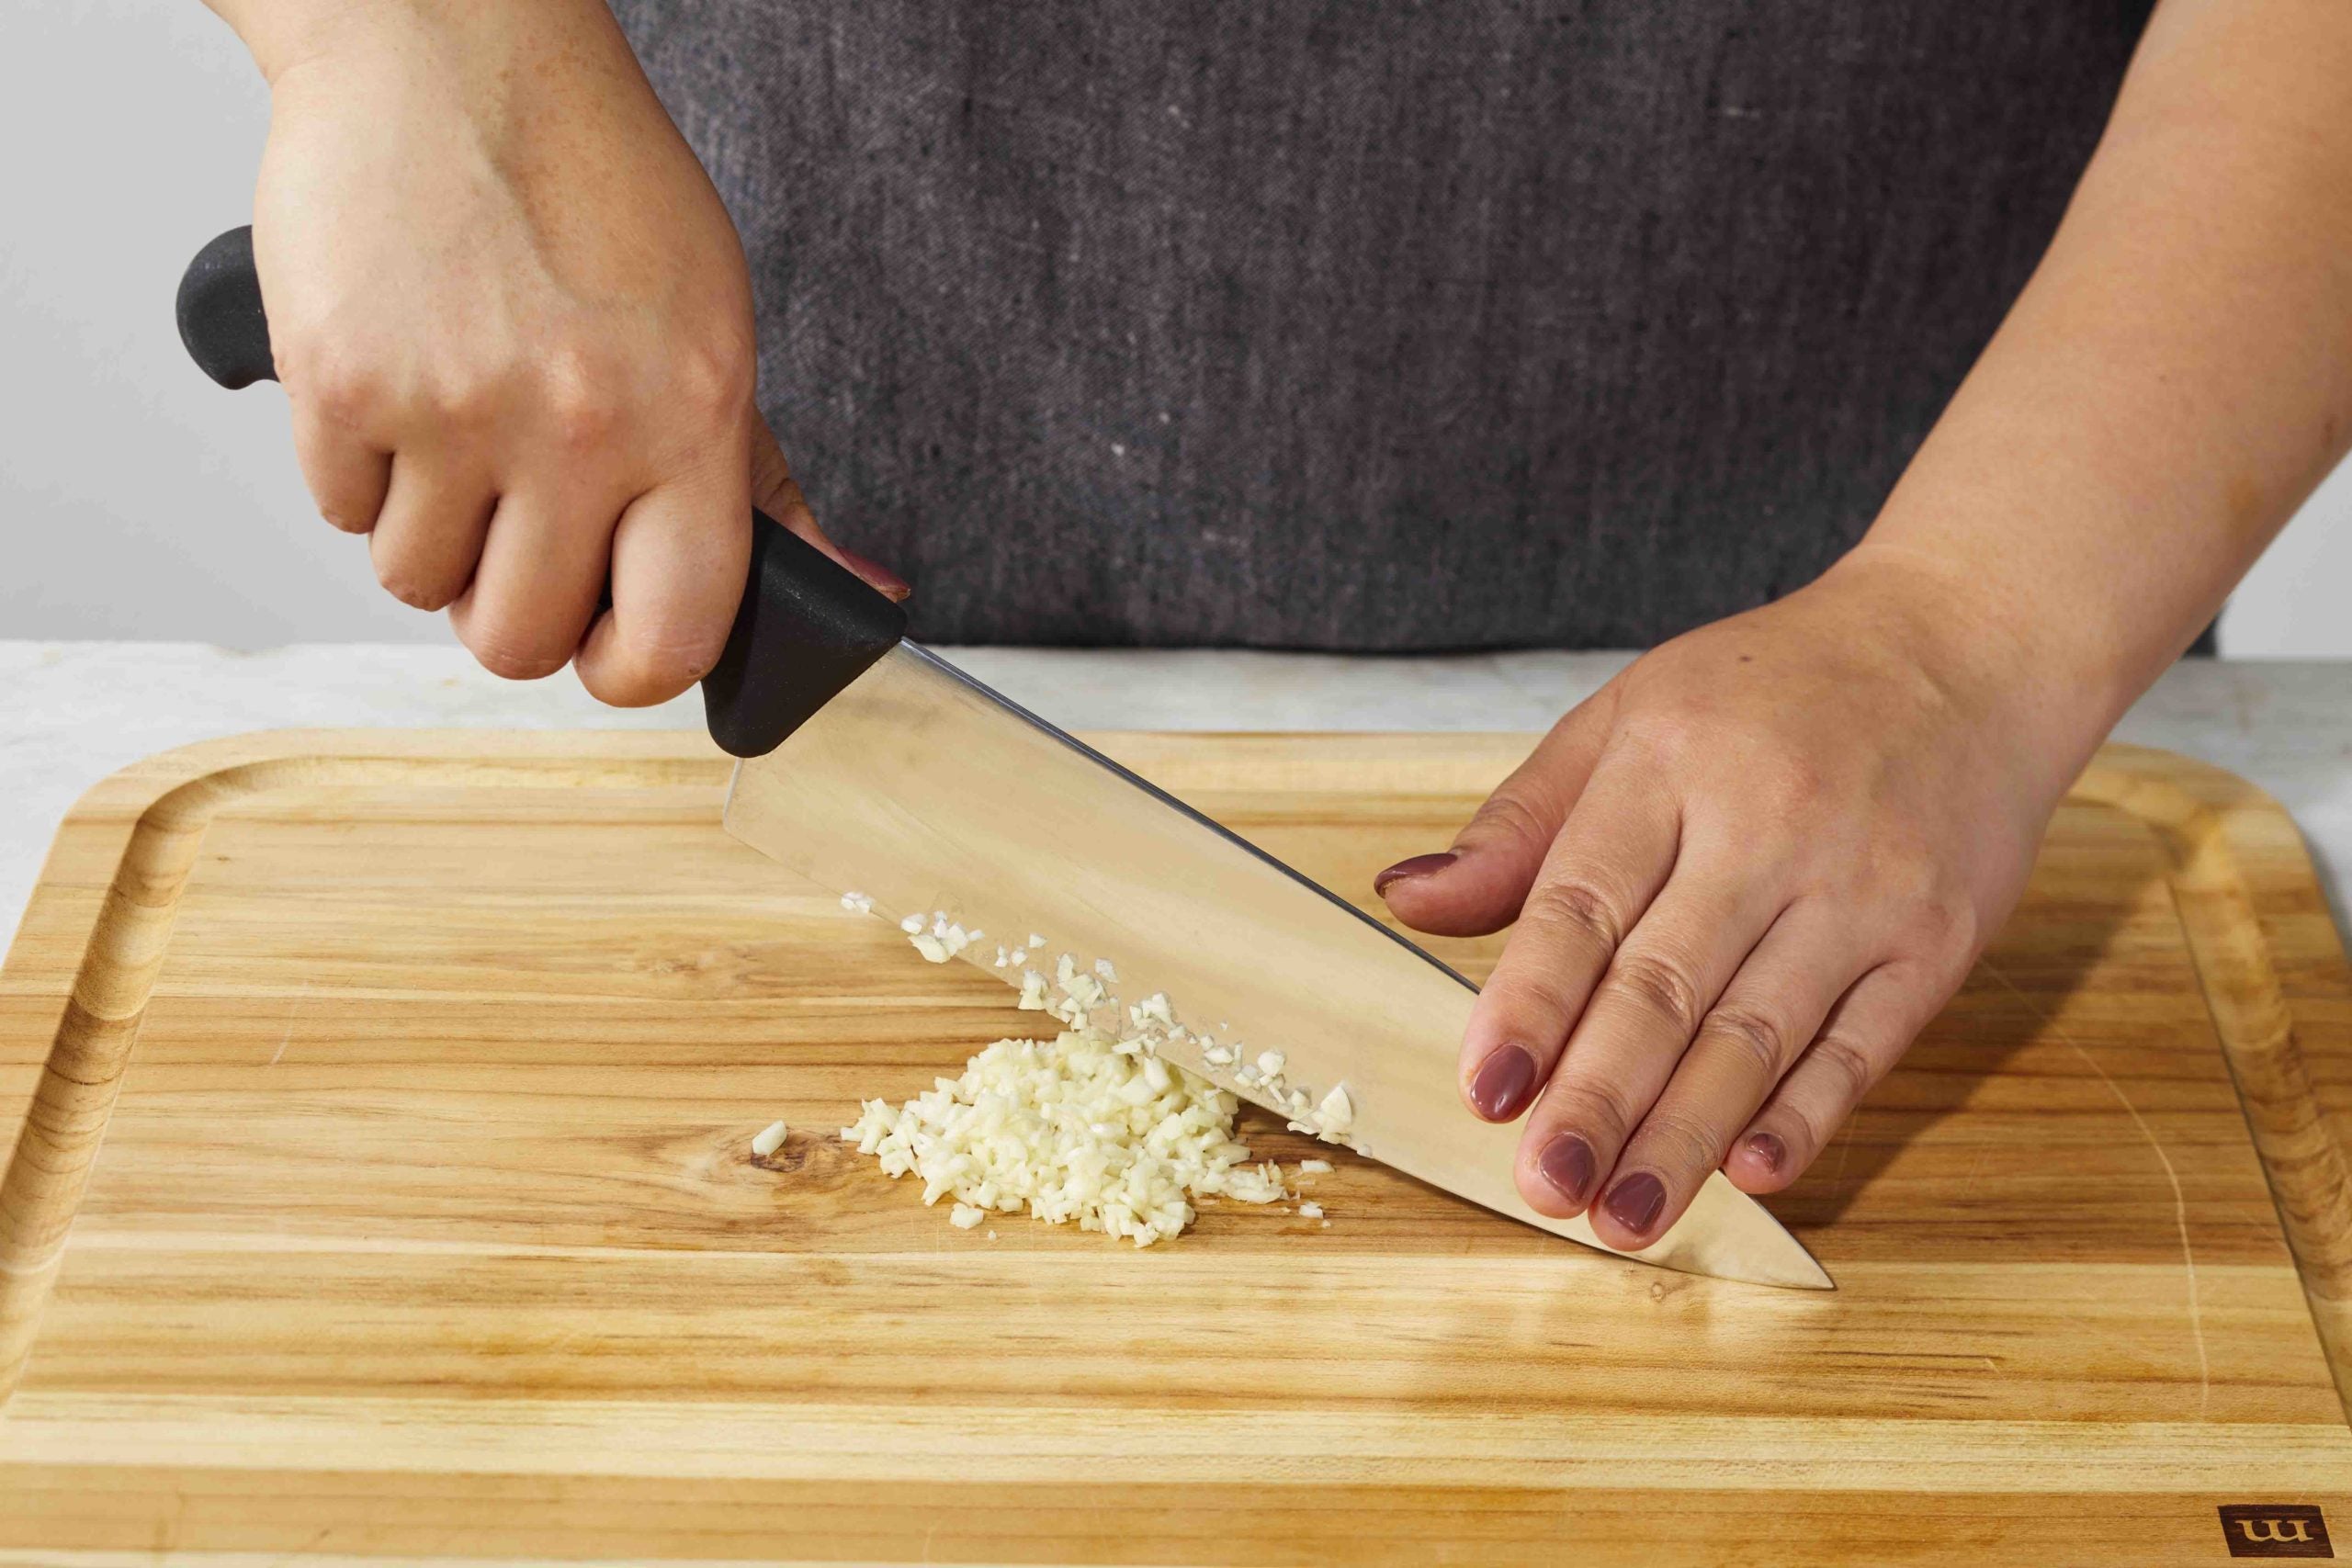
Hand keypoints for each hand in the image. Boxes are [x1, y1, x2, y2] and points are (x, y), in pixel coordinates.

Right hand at [234, 0, 903, 702]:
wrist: (454, 54)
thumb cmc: (596, 189)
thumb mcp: (719, 333)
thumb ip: (769, 487)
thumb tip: (859, 596)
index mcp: (691, 420)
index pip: (675, 637)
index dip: (634, 672)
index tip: (612, 648)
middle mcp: (580, 425)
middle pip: (521, 641)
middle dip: (515, 611)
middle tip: (523, 535)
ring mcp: (455, 407)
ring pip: (419, 585)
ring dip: (434, 538)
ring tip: (463, 439)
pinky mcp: (343, 381)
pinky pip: (341, 512)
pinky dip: (362, 473)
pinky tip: (403, 389)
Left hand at [1376, 556, 2085, 1249]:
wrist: (1968, 646)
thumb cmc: (1775, 691)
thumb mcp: (1629, 716)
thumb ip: (1521, 823)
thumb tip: (1408, 898)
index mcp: (1671, 764)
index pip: (1584, 901)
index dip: (1530, 1003)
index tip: (1485, 1089)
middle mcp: (1767, 827)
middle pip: (1667, 984)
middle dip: (1601, 1097)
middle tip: (1546, 1185)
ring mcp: (1862, 889)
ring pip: (1758, 1032)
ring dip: (1688, 1135)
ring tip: (1625, 1214)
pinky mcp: (1937, 939)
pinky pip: (1863, 1043)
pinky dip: (1807, 1113)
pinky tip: (1752, 1171)